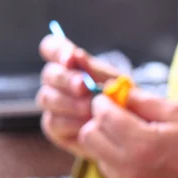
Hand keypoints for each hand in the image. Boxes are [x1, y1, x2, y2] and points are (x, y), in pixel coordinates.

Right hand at [37, 35, 119, 156]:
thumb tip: (77, 55)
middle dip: (67, 79)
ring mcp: (53, 104)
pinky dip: (71, 123)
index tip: (70, 59)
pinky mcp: (54, 127)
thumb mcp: (113, 82)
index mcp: (69, 64)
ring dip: (70, 103)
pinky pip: (53, 122)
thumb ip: (94, 69)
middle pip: (49, 74)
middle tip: (84, 87)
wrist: (131, 130)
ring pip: (47, 98)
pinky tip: (87, 125)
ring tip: (91, 109)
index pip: (51, 48)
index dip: (57, 51)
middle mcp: (56, 82)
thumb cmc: (122, 99)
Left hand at [79, 88, 177, 177]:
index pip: (101, 116)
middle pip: (90, 137)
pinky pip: (114, 177)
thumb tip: (114, 91)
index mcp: (143, 145)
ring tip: (140, 142)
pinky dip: (122, 165)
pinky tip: (147, 162)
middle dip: (102, 123)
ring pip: (99, 157)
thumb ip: (142, 101)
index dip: (105, 102)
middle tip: (124, 119)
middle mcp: (131, 171)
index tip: (117, 100)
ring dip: (111, 145)